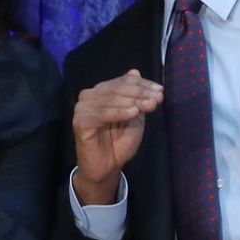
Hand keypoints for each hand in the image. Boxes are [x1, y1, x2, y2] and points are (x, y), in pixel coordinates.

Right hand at [72, 69, 162, 204]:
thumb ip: (135, 96)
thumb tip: (135, 72)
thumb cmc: (120, 142)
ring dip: (133, 101)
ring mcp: (83, 108)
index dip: (142, 84)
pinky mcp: (80, 122)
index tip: (160, 91)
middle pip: (117, 88)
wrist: (106, 168)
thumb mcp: (134, 117)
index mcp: (101, 92)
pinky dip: (119, 112)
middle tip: (157, 99)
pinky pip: (102, 114)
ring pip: (110, 99)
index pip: (122, 81)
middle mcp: (89, 96)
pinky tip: (133, 113)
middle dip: (140, 93)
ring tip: (149, 106)